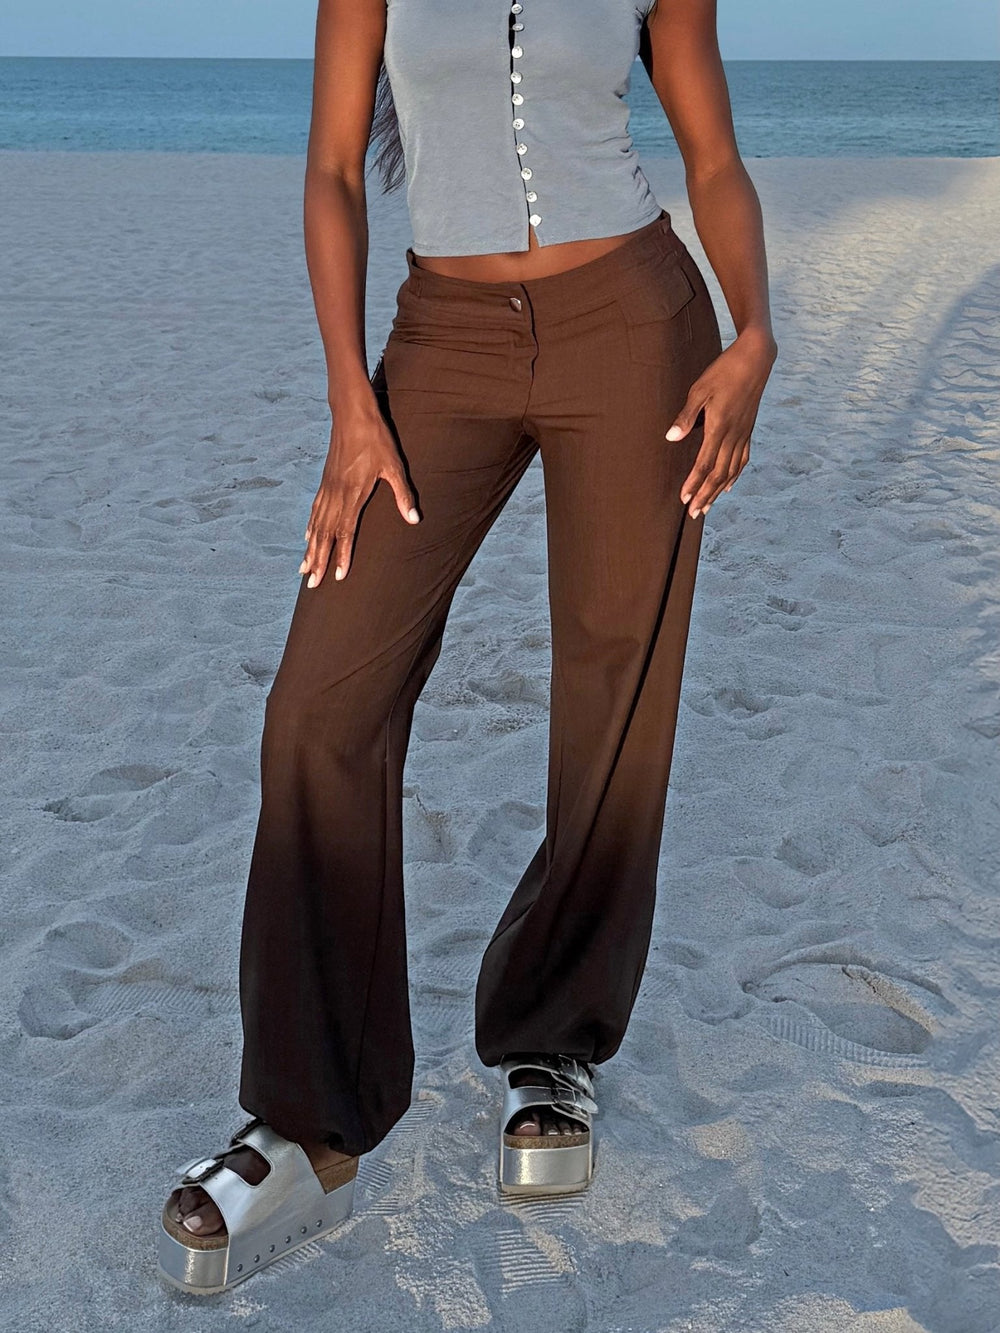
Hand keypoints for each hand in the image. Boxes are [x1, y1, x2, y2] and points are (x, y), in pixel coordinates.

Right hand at [299, 402, 420, 586]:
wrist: (352, 413)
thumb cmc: (376, 438)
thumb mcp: (394, 465)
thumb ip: (403, 494)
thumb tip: (414, 519)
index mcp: (353, 493)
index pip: (346, 531)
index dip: (342, 555)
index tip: (338, 576)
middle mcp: (336, 494)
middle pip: (325, 534)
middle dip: (319, 561)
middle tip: (313, 584)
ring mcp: (328, 488)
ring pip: (316, 525)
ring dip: (310, 549)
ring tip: (304, 570)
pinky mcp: (325, 481)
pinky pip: (315, 510)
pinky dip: (310, 527)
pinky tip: (307, 538)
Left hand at [665, 327, 776, 518]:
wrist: (755, 358)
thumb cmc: (723, 371)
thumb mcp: (699, 390)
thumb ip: (686, 416)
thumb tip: (671, 438)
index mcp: (719, 427)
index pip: (705, 464)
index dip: (694, 484)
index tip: (684, 500)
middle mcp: (734, 435)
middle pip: (719, 474)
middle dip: (705, 495)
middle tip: (694, 513)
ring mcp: (743, 433)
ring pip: (732, 470)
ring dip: (718, 491)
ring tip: (707, 506)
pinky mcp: (748, 429)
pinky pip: (743, 459)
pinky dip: (735, 475)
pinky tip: (729, 486)